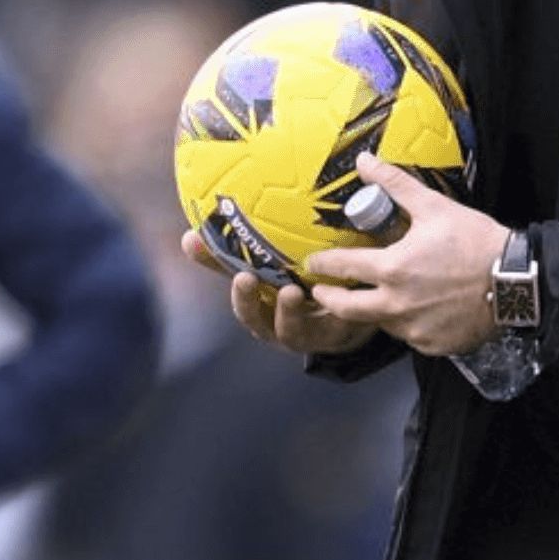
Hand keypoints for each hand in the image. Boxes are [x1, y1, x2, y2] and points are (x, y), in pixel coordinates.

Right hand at [180, 229, 375, 355]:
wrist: (360, 316)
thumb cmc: (311, 286)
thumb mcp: (280, 266)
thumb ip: (248, 244)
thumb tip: (201, 224)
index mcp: (262, 304)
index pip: (235, 288)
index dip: (213, 266)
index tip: (198, 245)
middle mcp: (278, 324)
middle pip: (254, 319)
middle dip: (247, 301)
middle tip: (244, 278)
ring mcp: (307, 334)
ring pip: (291, 330)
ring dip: (287, 313)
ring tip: (292, 292)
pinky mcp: (339, 335)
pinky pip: (336, 325)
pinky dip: (336, 311)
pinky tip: (339, 292)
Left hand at [305, 152, 509, 356]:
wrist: (515, 281)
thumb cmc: (474, 241)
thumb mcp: (434, 207)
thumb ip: (395, 185)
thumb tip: (365, 162)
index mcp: (392, 269)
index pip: (343, 267)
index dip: (323, 263)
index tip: (312, 262)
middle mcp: (396, 305)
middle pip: (346, 309)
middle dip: (329, 299)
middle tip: (322, 291)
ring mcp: (414, 329)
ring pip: (380, 322)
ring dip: (373, 310)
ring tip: (376, 296)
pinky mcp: (432, 345)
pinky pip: (409, 336)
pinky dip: (406, 324)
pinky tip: (416, 310)